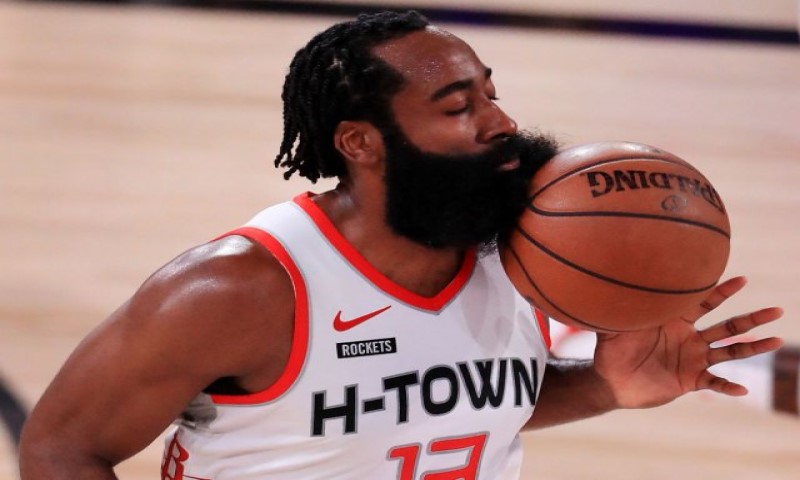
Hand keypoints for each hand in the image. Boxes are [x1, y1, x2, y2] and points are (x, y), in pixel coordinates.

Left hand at [594, 276, 783, 408]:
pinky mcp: (690, 380)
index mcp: (675, 320)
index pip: (704, 302)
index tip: (742, 279)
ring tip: (776, 341)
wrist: (611, 380)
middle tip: (776, 310)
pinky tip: (741, 388)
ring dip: (752, 347)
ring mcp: (693, 359)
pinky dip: (727, 386)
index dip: (723, 292)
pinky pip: (713, 382)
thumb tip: (601, 283)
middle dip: (752, 318)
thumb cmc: (611, 350)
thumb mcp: (614, 327)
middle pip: (727, 326)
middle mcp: (690, 338)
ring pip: (729, 351)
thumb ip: (614, 308)